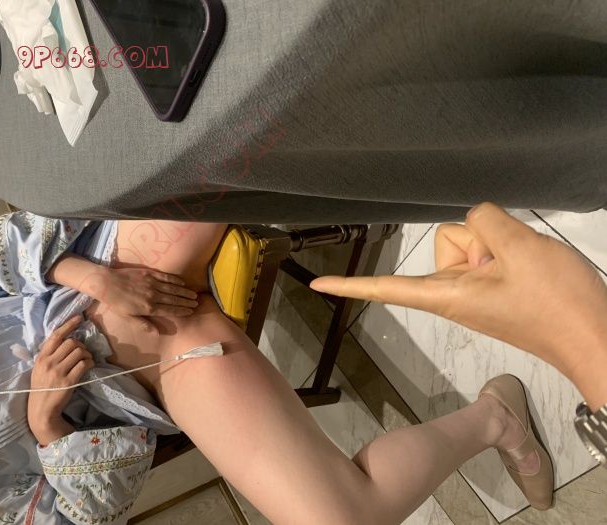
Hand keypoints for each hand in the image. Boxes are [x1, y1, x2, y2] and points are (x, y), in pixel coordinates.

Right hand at [28, 315, 94, 444]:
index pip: (56, 335)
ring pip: (80, 352)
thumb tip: (65, 339)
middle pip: (72, 342)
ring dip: (87, 354)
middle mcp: (49, 362)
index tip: (79, 318)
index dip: (69, 324)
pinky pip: (84, 365)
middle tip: (82, 352)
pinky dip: (89, 363)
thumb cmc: (41, 387)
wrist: (42, 409)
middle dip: (81, 345)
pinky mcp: (68, 381)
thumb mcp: (39, 368)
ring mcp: (58, 372)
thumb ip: (49, 354)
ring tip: (86, 360)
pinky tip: (88, 367)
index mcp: (41, 357)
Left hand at [98, 267, 198, 318]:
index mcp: (149, 308)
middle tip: (196, 303)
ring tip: (193, 294)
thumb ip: (143, 325)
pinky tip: (182, 283)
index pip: (170, 310)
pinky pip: (166, 277)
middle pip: (174, 299)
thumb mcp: (128, 318)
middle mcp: (153, 295)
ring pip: (172, 288)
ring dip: (184, 292)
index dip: (181, 311)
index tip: (191, 311)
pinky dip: (175, 280)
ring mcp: (152, 283)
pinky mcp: (149, 273)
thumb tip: (157, 334)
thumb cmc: (116, 303)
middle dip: (186, 302)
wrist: (107, 283)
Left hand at [311, 203, 606, 408]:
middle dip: (479, 240)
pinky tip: (528, 265)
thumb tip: (474, 223)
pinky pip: (488, 251)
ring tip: (525, 267)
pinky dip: (506, 250)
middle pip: (446, 239)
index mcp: (446, 293)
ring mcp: (474, 289)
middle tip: (512, 264)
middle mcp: (452, 292)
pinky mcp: (493, 287)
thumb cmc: (555, 302)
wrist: (595, 336)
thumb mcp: (520, 248)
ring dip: (498, 245)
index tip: (316, 285)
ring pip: (471, 241)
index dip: (351, 285)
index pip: (386, 286)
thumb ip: (484, 222)